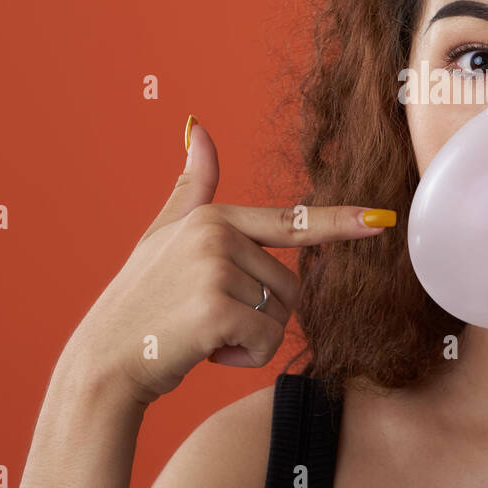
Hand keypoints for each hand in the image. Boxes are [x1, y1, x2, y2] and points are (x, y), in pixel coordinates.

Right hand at [63, 116, 395, 406]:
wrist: (104, 360)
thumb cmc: (140, 301)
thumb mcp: (162, 235)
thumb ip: (192, 188)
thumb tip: (198, 128)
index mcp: (214, 217)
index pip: (292, 222)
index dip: (342, 223)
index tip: (383, 219)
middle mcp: (218, 235)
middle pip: (291, 286)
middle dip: (259, 314)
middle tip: (206, 318)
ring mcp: (216, 269)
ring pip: (281, 316)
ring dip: (249, 338)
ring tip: (201, 331)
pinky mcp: (216, 308)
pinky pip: (265, 342)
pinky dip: (241, 358)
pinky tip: (202, 349)